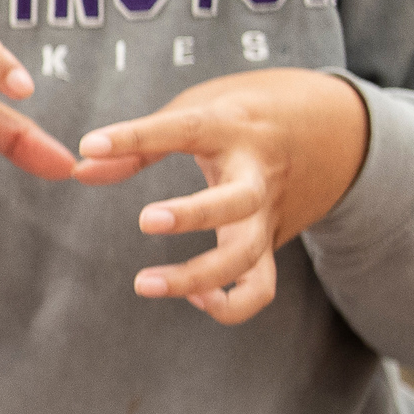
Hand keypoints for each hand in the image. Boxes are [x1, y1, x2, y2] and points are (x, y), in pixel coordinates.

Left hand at [74, 69, 369, 324]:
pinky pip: (261, 287)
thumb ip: (139, 143)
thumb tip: (81, 168)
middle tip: (146, 220)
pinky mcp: (272, 242)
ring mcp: (268, 213)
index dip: (136, 135)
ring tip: (144, 283)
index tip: (91, 143)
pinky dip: (231, 304)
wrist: (331, 130)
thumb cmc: (244, 116)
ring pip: (248, 254)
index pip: (184, 129)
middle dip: (195, 214)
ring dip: (200, 277)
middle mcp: (257, 173)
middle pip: (238, 200)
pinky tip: (194, 299)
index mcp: (232, 128)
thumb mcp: (197, 109)